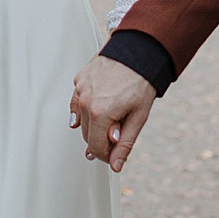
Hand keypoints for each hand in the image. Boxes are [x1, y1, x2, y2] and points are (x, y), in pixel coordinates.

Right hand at [70, 57, 155, 172]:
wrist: (138, 52)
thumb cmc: (141, 82)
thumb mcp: (138, 118)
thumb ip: (124, 145)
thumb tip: (115, 165)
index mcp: (100, 113)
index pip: (96, 147)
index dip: (107, 155)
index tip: (114, 154)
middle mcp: (86, 101)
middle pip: (87, 134)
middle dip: (101, 138)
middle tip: (118, 131)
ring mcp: (80, 89)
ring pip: (80, 119)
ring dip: (93, 123)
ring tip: (112, 114)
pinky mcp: (79, 80)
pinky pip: (77, 102)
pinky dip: (84, 108)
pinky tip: (94, 110)